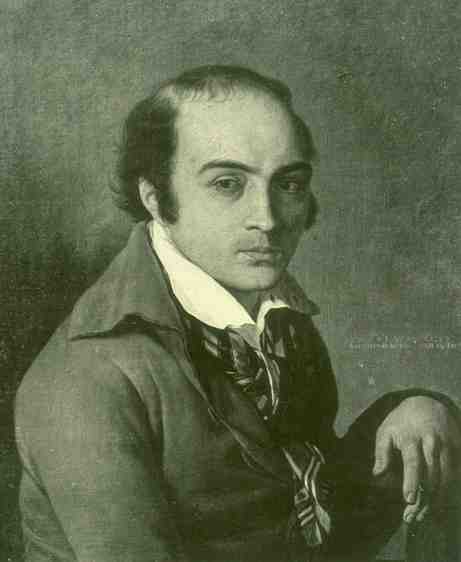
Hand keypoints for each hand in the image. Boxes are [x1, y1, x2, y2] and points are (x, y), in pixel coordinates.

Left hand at [372, 396, 460, 523]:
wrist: (426, 403)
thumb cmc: (401, 422)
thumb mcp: (385, 431)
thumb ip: (381, 452)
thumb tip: (377, 474)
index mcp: (411, 437)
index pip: (413, 462)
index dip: (411, 481)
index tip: (409, 499)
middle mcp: (431, 442)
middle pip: (431, 475)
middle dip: (424, 498)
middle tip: (412, 516)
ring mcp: (447, 445)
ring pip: (447, 478)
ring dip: (437, 499)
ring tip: (423, 514)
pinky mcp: (457, 448)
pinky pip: (456, 473)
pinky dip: (449, 490)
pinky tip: (439, 503)